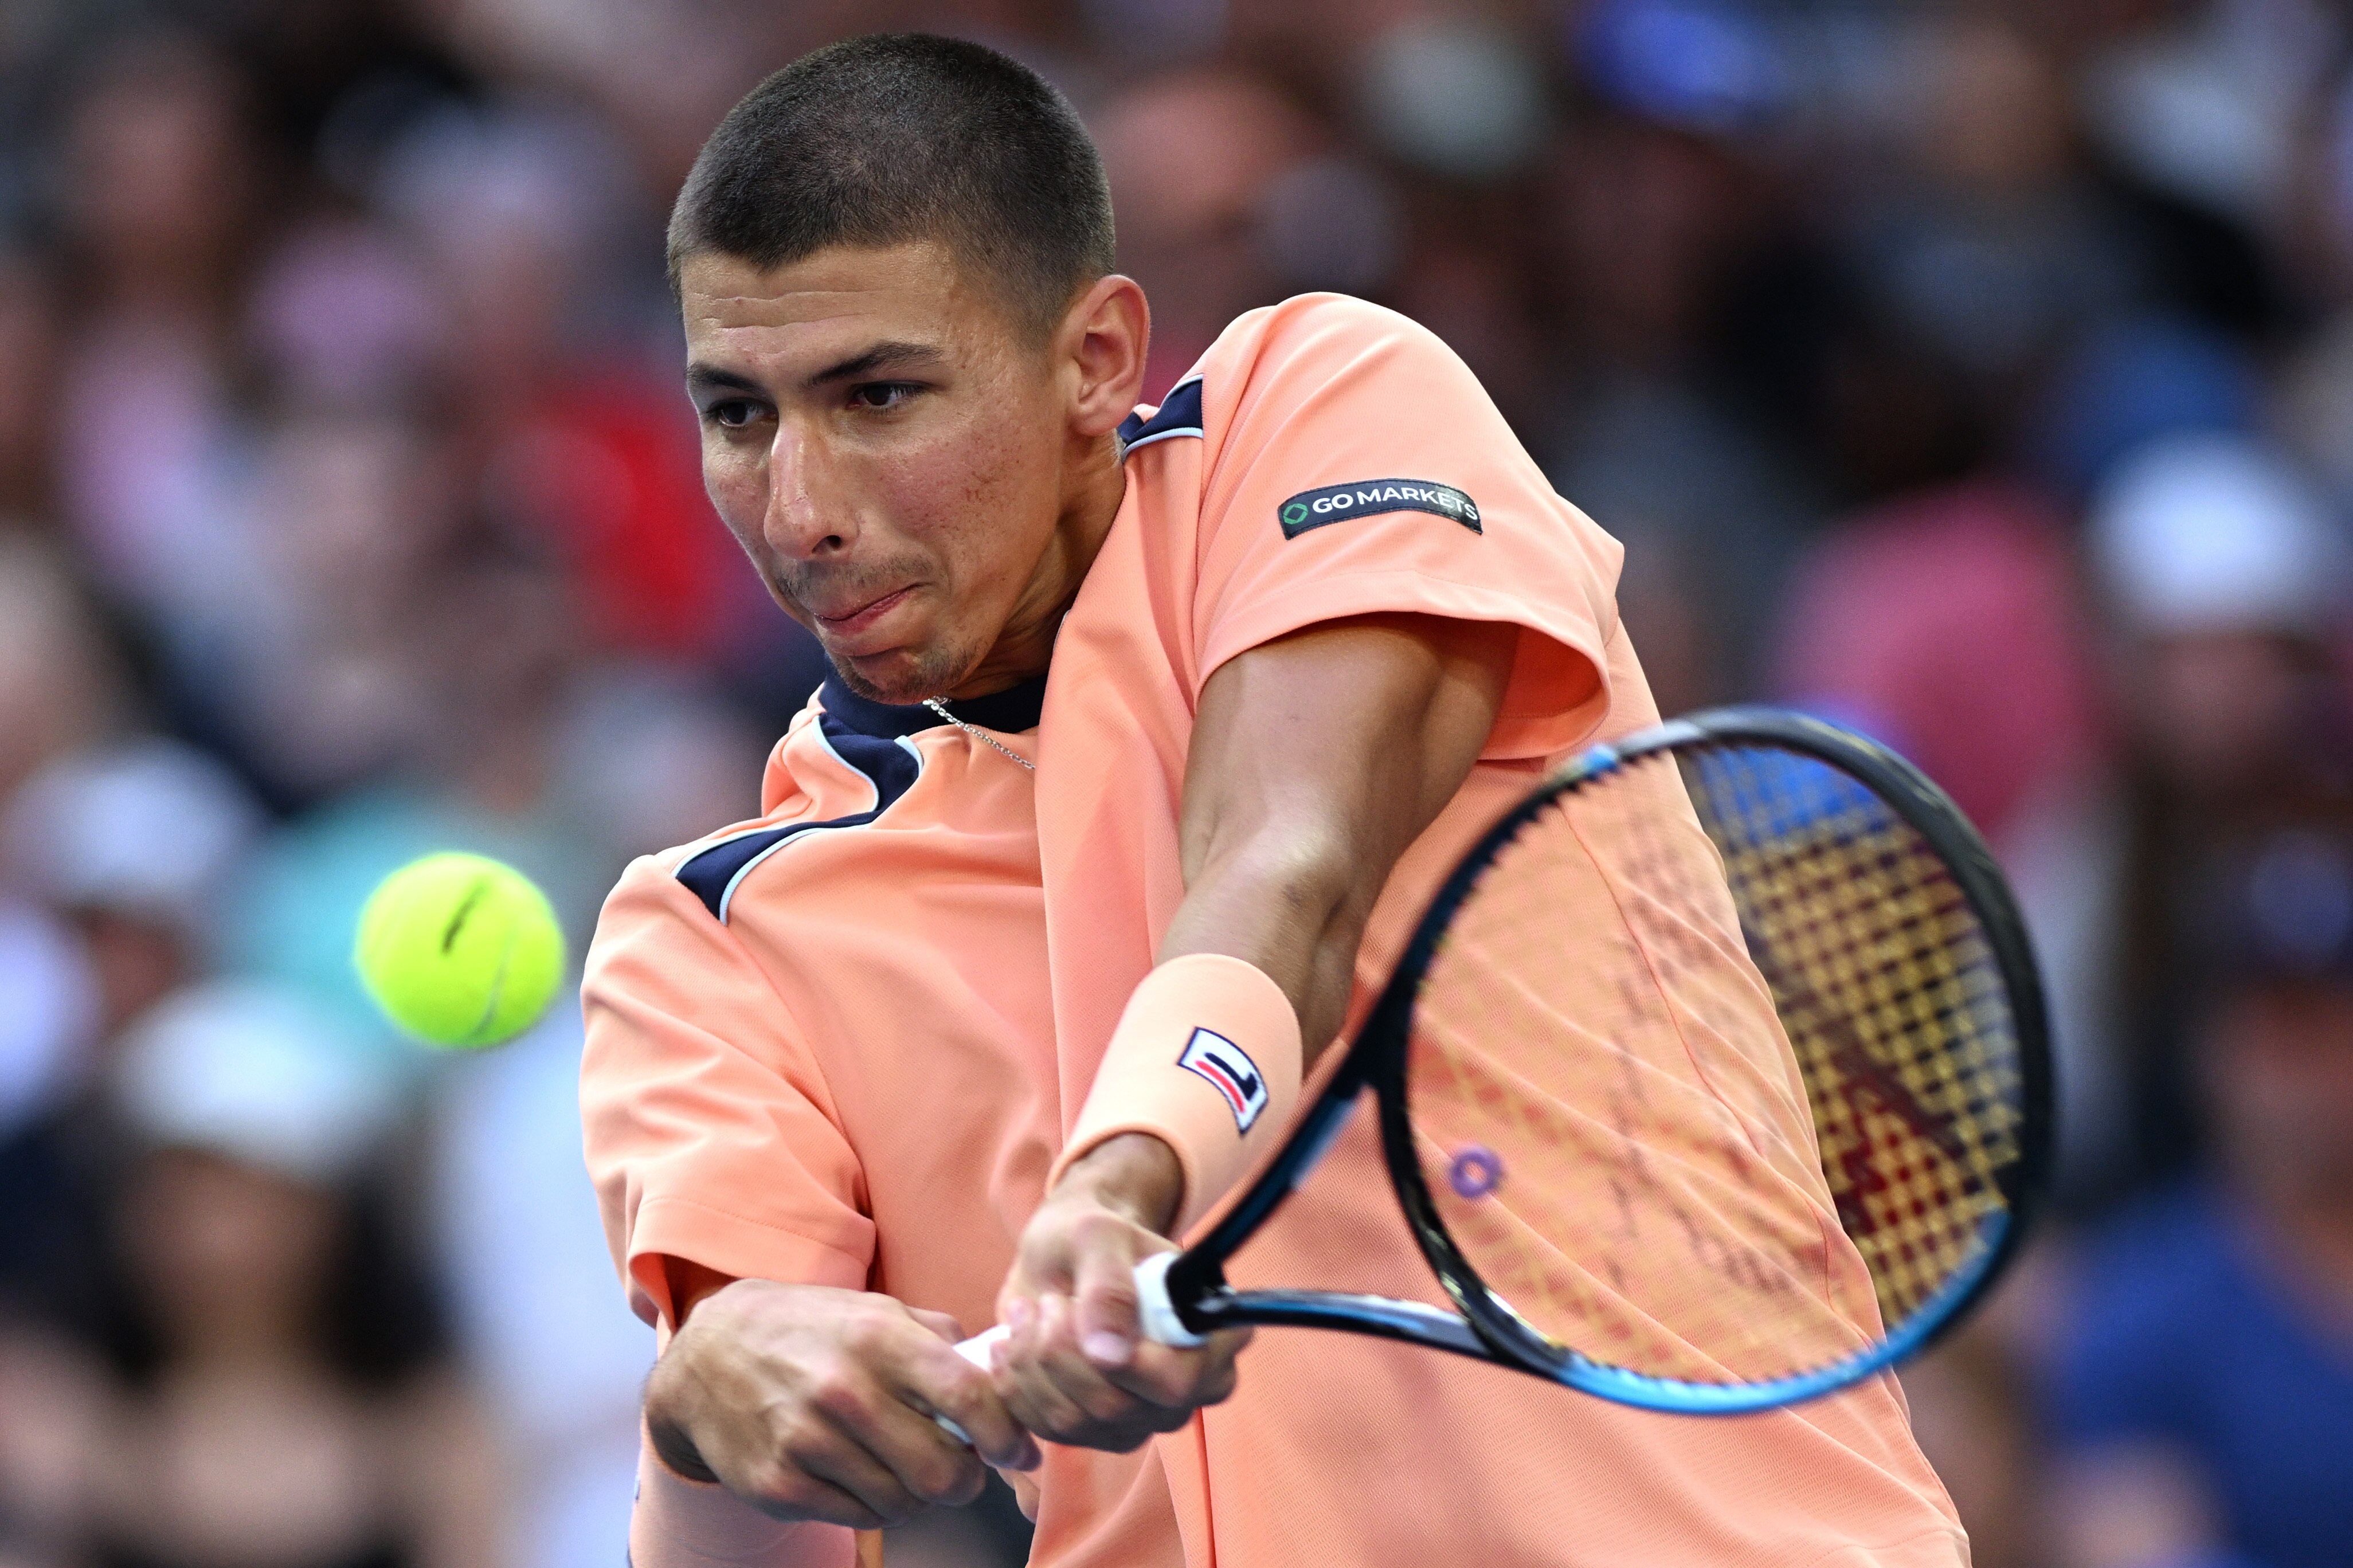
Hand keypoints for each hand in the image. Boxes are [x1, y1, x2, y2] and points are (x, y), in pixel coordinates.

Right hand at [644, 1279, 1038, 1527]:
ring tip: (900, 1464)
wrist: (710, 1355)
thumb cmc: (813, 1330)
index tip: (1019, 1452)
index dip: (1008, 1436)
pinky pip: (859, 1518)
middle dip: (964, 1479)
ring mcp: (806, 1441)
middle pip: (943, 1472)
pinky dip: (873, 1505)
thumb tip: (1005, 1373)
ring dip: (916, 1493)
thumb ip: (944, 1340)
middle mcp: (843, 1390)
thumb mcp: (878, 1310)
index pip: (969, 1398)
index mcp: (879, 1338)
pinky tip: (861, 1474)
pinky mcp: (778, 1484)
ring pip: (903, 1503)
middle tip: (958, 1468)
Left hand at [993, 1134, 1250, 1450]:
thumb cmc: (1092, 1239)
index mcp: (1211, 1339)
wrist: (1063, 1257)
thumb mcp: (1099, 1237)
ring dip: (1031, 1362)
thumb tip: (1108, 1355)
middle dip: (1059, 1350)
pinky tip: (1011, 1345)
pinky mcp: (1097, 1434)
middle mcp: (1185, 1392)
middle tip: (1044, 1300)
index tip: (1071, 1309)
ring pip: (1074, 1421)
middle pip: (1116, 1407)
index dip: (1125, 1363)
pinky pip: (1046, 1430)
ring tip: (1026, 1312)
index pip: (1178, 1383)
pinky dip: (1014, 1385)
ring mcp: (1141, 1419)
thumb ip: (1109, 1286)